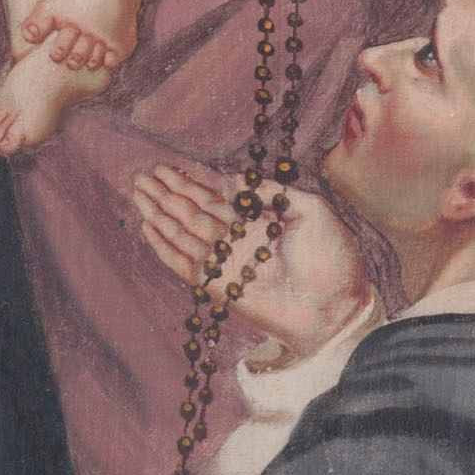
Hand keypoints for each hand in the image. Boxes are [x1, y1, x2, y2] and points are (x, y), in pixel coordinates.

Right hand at [131, 161, 369, 356]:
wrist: (335, 307)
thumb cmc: (333, 260)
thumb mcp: (313, 211)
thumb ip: (274, 193)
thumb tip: (236, 180)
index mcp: (257, 221)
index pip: (215, 196)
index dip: (190, 182)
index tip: (167, 167)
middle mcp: (237, 240)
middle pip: (192, 211)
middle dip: (167, 193)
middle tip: (142, 175)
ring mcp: (225, 262)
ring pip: (182, 232)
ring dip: (159, 212)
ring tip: (138, 192)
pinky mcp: (216, 285)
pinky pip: (182, 262)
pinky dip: (164, 245)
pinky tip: (148, 226)